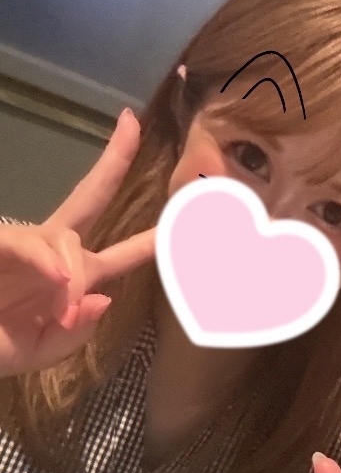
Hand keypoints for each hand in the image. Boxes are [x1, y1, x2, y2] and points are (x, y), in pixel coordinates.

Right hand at [0, 109, 155, 376]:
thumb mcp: (43, 349)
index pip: (123, 253)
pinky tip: (55, 279)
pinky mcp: (1, 242)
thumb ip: (76, 332)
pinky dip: (45, 262)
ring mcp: (26, 242)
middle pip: (90, 196)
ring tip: (53, 314)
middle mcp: (53, 252)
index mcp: (74, 277)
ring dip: (68, 277)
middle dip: (113, 161)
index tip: (189, 218)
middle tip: (133, 122)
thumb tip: (101, 298)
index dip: (154, 239)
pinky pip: (31, 243)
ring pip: (65, 241)